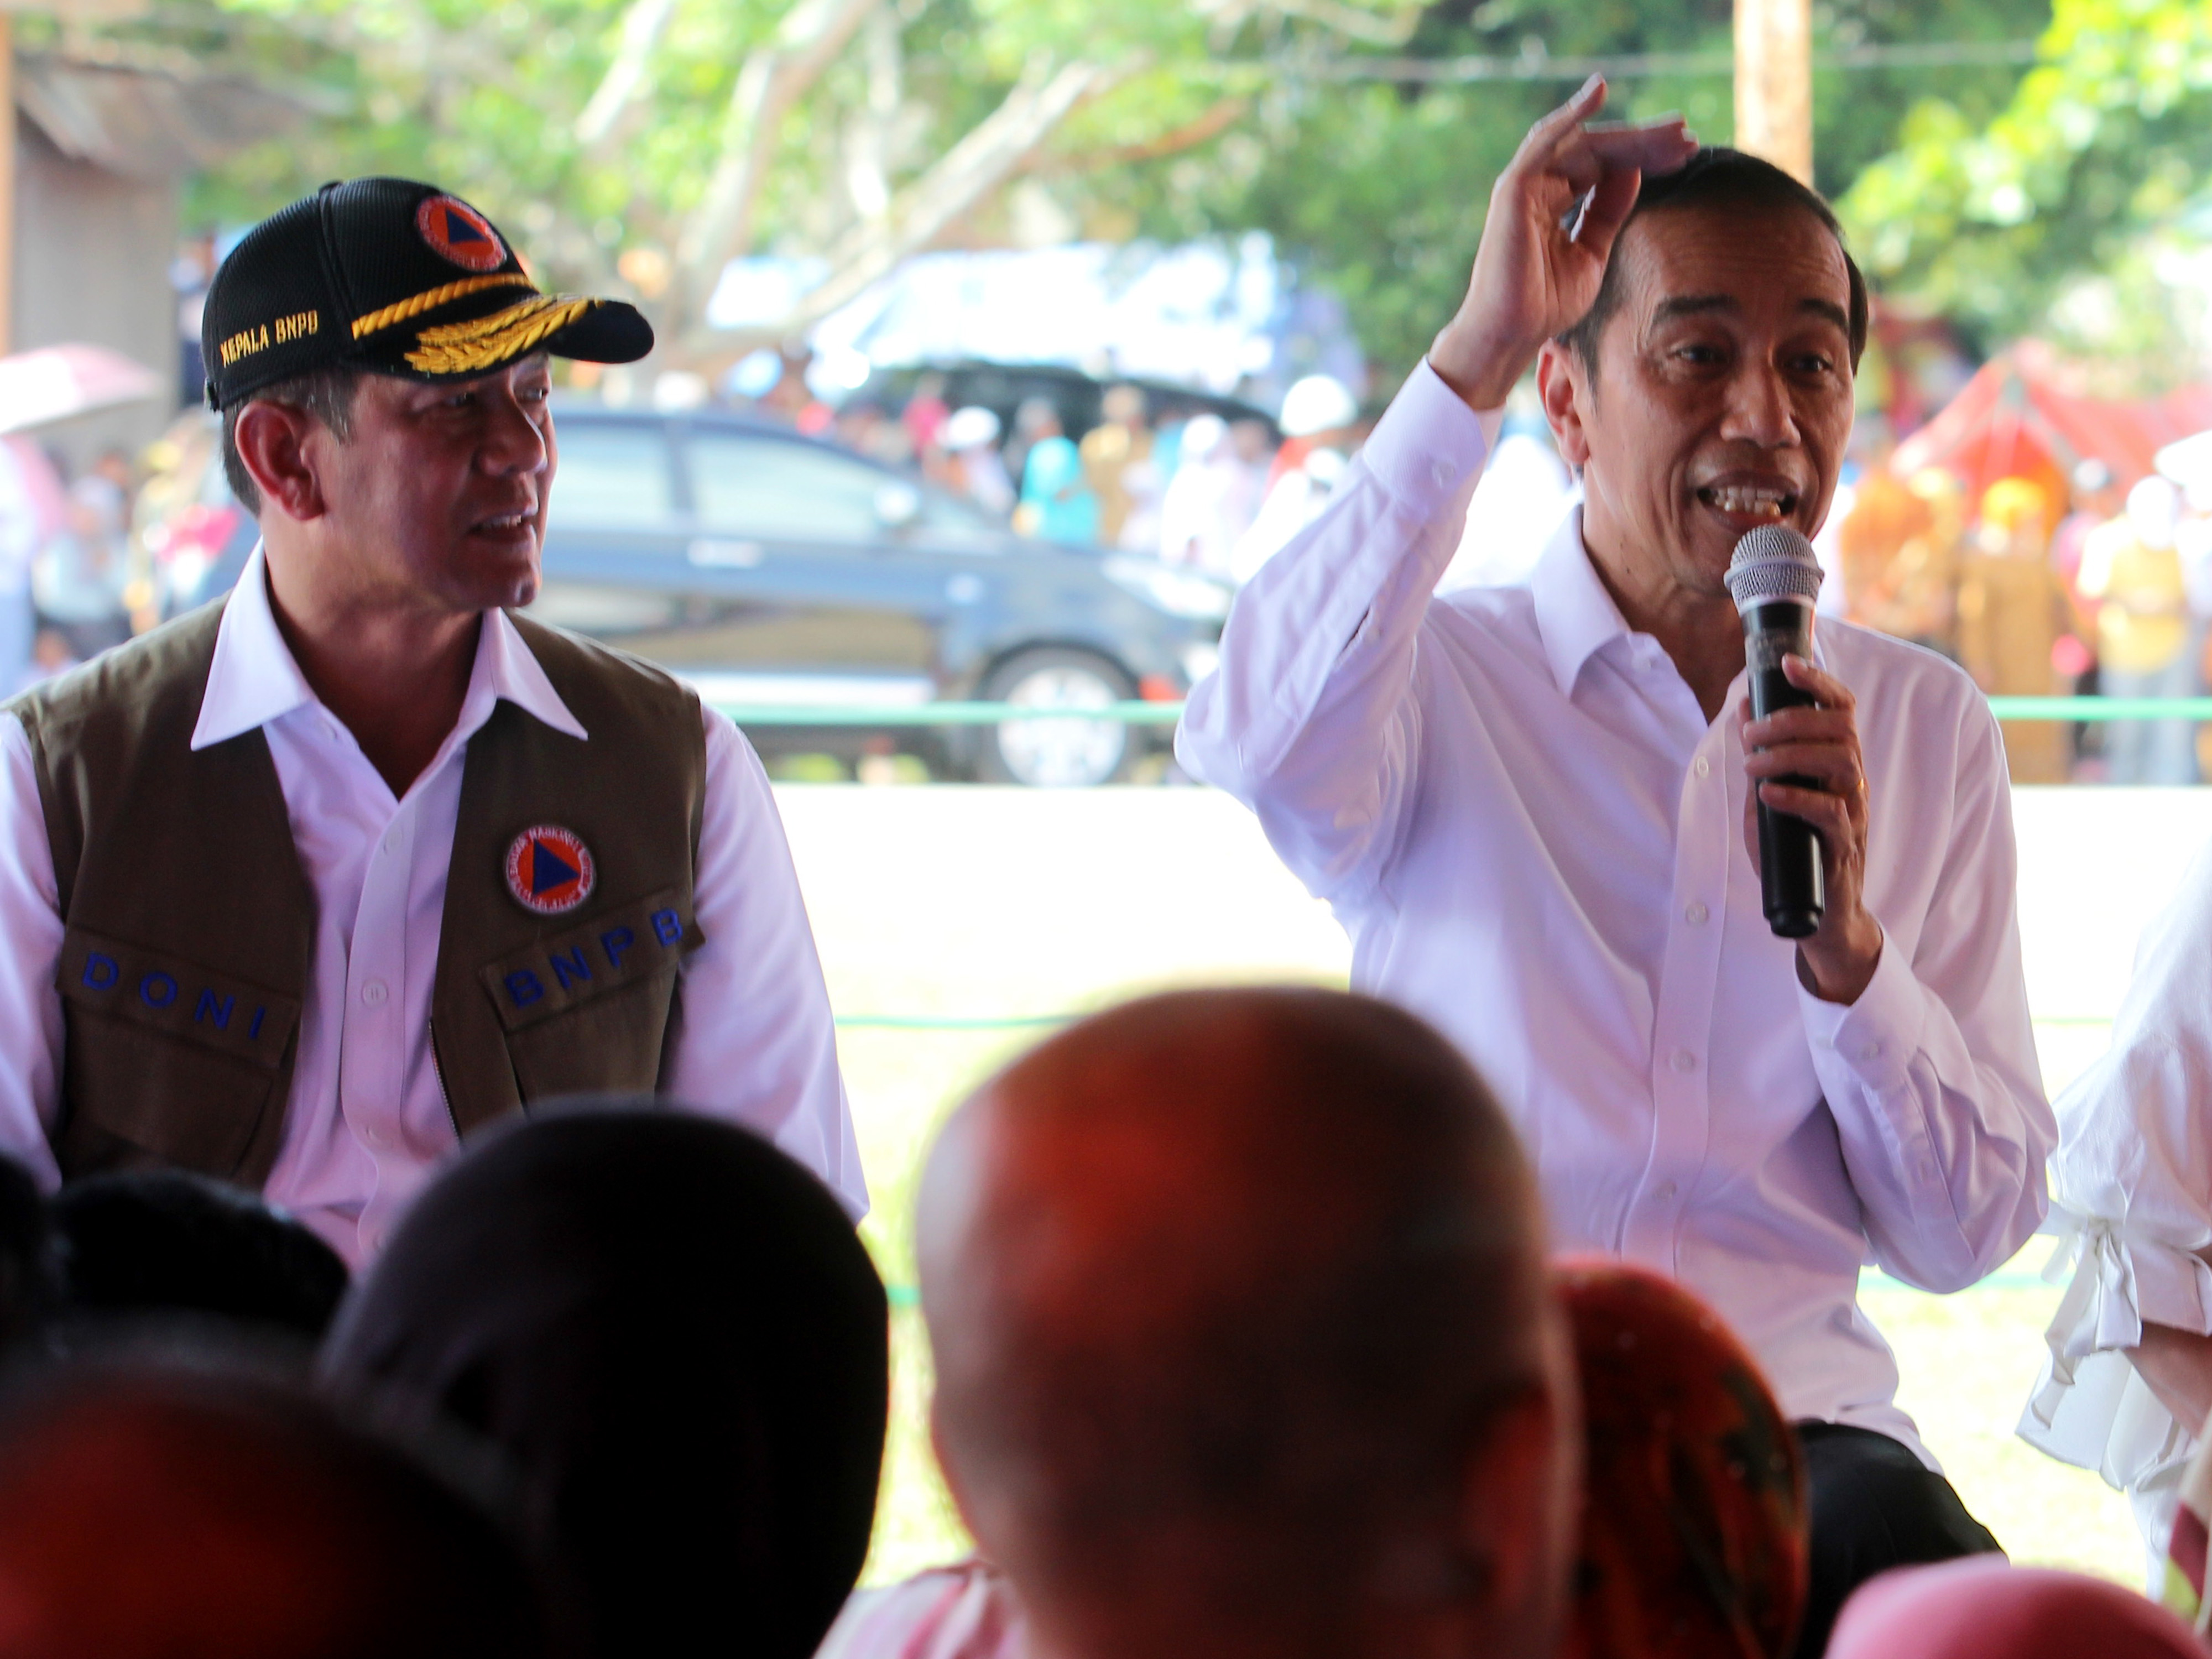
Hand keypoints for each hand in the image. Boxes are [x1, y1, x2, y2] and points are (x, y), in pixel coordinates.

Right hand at [1429, 76, 1697, 410]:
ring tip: (1671, 128)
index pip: (1606, 165)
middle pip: (1599, 149)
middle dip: (1646, 141)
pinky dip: (1570, 114)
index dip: (1646, 156)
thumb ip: (1609, 211)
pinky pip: (1545, 140)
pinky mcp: (1514, 186)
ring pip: (1583, 142)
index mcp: (1556, 200)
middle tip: (1688, 135)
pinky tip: (1598, 92)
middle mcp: (1540, 185)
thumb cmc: (1546, 304)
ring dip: (1628, 132)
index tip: (1686, 153)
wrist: (1512, 333)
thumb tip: (1635, 170)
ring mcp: (1525, 184)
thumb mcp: (1593, 252)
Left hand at [1737, 655, 1883, 1003]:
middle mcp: (1852, 781)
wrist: (1820, 913)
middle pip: (1839, 729)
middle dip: (1790, 721)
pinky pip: (1831, 811)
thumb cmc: (1795, 850)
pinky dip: (1797, 797)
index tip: (1789, 665)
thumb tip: (1741, 710)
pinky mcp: (1845, 844)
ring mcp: (1853, 811)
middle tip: (1749, 735)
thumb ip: (1761, 758)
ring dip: (1789, 756)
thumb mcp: (1771, 794)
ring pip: (1840, 762)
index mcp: (1838, 763)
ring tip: (1753, 766)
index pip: (1841, 710)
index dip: (1819, 682)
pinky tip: (1769, 794)